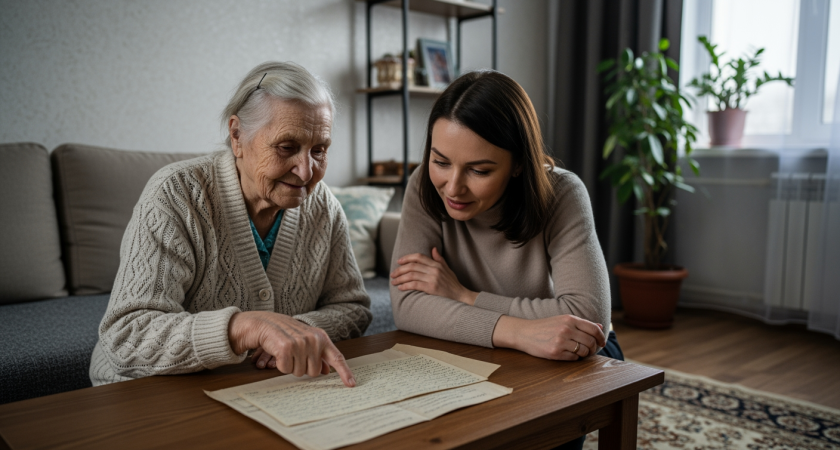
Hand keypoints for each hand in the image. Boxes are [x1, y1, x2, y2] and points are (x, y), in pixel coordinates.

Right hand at [228, 311, 355, 386]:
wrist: (264, 323)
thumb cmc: (285, 333)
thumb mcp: (306, 341)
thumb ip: (318, 354)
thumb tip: (328, 370)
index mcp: (321, 337)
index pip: (337, 357)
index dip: (345, 372)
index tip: (352, 384)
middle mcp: (314, 340)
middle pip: (314, 372)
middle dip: (302, 368)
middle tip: (294, 356)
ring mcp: (300, 343)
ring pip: (300, 372)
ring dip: (290, 366)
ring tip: (286, 352)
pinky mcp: (286, 348)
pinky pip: (286, 370)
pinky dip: (280, 365)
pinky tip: (278, 353)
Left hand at [390, 247, 477, 304]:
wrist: (460, 296)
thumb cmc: (453, 283)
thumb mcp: (447, 269)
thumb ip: (439, 259)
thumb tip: (433, 248)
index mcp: (436, 264)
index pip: (419, 257)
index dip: (407, 258)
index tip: (399, 262)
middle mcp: (434, 270)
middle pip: (412, 266)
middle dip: (400, 270)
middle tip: (393, 274)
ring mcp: (433, 279)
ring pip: (411, 275)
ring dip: (400, 278)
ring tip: (394, 282)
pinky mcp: (431, 288)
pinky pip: (415, 285)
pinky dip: (405, 286)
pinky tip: (400, 287)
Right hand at [492, 315, 606, 360]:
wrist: (524, 333)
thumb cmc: (545, 326)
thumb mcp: (563, 320)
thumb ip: (582, 323)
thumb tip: (601, 326)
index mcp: (569, 319)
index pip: (594, 329)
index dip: (601, 337)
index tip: (602, 343)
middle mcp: (566, 329)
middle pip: (591, 342)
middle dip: (593, 348)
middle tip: (590, 350)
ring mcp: (560, 341)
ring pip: (584, 351)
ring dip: (584, 354)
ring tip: (579, 352)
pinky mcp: (555, 352)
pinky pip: (573, 358)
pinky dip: (574, 358)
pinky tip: (568, 354)